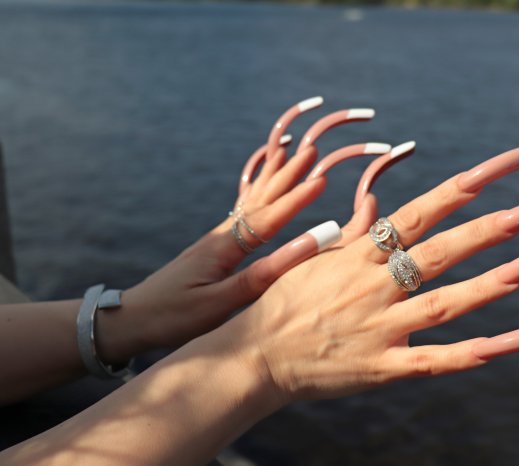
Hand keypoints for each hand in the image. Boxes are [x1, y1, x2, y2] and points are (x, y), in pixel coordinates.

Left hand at [97, 98, 404, 361]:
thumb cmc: (174, 316)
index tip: (322, 179)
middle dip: (288, 175)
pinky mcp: (213, 248)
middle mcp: (221, 236)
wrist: (131, 319)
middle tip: (313, 150)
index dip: (296, 200)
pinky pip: (242, 211)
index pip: (268, 219)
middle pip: (261, 200)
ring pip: (252, 201)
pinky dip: (256, 192)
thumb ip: (260, 277)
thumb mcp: (218, 304)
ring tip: (289, 151)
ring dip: (273, 177)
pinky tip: (259, 188)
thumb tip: (298, 251)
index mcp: (224, 248)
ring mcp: (216, 240)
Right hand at [225, 144, 518, 401]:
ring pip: (465, 295)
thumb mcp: (318, 253)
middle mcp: (381, 282)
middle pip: (459, 243)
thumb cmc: (285, 299)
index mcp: (365, 250)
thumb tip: (386, 204)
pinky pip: (453, 357)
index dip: (483, 178)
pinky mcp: (388, 367)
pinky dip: (504, 345)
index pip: (433, 204)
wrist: (253, 355)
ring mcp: (387, 326)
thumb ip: (360, 229)